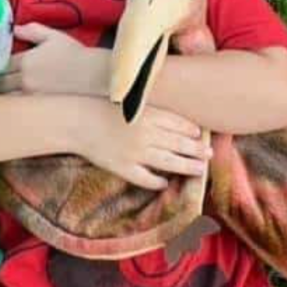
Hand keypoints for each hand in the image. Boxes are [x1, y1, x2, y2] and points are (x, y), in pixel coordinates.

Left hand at [0, 23, 108, 96]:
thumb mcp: (53, 36)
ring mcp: (31, 95)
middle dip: (1, 80)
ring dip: (7, 93)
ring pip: (7, 97)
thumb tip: (14, 29)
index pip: (2, 64)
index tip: (4, 64)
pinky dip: (16, 102)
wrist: (91, 74)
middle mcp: (24, 80)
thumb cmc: (73, 53)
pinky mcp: (38, 106)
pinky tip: (21, 98)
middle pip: (0, 83)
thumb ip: (31, 31)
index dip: (1, 64)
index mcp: (25, 61)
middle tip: (6, 77)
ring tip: (12, 89)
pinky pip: (19, 106)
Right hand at [73, 99, 212, 189]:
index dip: (192, 131)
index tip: (201, 135)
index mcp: (148, 115)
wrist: (77, 121)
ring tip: (199, 170)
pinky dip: (157, 182)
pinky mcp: (123, 167)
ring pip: (169, 162)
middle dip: (197, 150)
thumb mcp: (131, 103)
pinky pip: (145, 178)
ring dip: (187, 167)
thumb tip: (178, 123)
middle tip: (210, 154)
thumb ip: (153, 112)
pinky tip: (165, 183)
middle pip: (179, 144)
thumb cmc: (103, 109)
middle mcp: (146, 134)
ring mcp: (135, 153)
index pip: (179, 124)